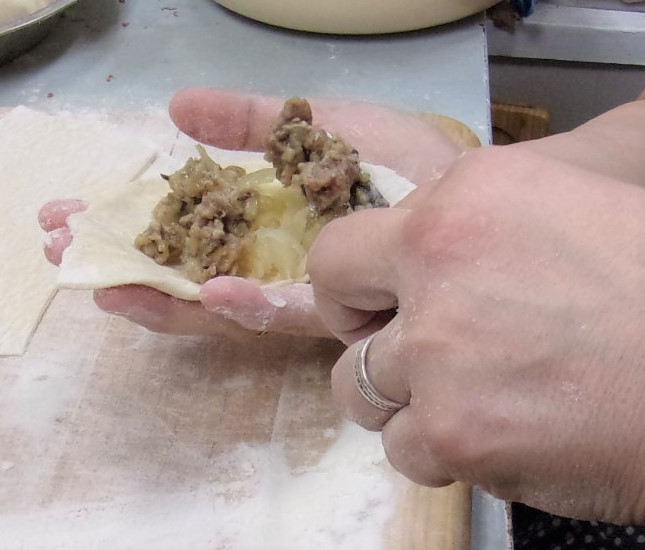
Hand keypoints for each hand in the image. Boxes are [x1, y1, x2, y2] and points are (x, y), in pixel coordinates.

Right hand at [40, 88, 463, 337]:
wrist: (466, 194)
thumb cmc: (398, 158)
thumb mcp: (315, 124)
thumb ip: (251, 122)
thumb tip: (174, 109)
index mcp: (260, 219)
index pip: (181, 225)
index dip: (131, 219)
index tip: (74, 209)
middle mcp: (267, 259)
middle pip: (182, 266)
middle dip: (123, 257)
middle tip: (60, 245)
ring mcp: (295, 290)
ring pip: (213, 302)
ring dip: (155, 291)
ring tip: (97, 279)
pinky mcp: (332, 314)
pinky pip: (275, 314)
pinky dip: (237, 306)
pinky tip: (201, 292)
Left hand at [308, 93, 644, 521]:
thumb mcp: (562, 208)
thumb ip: (471, 221)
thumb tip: (411, 246)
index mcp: (468, 195)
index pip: (349, 245)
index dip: (361, 284)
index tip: (386, 305)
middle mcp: (439, 259)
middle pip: (337, 306)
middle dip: (364, 335)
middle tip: (411, 353)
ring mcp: (439, 349)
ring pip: (359, 389)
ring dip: (402, 400)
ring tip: (463, 399)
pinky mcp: (457, 429)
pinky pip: (406, 449)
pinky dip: (441, 450)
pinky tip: (495, 435)